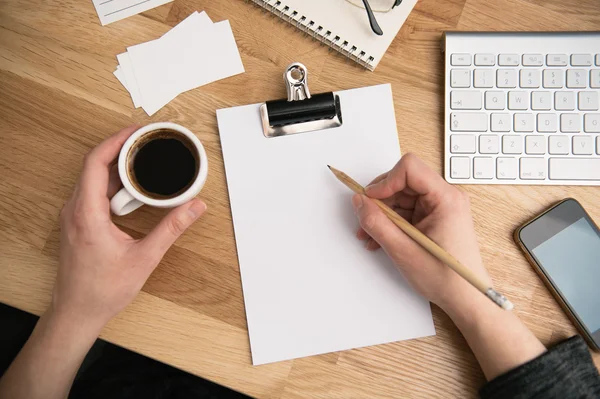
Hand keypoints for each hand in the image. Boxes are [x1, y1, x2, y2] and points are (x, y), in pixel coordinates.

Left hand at [53, 125, 206, 331]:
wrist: (77, 312)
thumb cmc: (102, 290)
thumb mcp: (144, 258)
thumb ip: (171, 229)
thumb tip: (194, 207)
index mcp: (86, 213)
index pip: (96, 162)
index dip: (116, 141)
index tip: (137, 131)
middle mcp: (75, 210)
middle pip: (95, 165)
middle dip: (121, 149)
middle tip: (146, 142)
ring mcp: (74, 217)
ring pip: (93, 179)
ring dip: (117, 167)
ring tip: (142, 160)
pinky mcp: (78, 224)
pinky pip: (92, 193)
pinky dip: (112, 183)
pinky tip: (131, 189)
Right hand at [352, 153, 490, 313]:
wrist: (466, 298)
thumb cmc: (446, 277)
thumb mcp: (403, 250)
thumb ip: (377, 223)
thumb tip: (359, 202)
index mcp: (446, 198)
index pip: (409, 168)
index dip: (385, 181)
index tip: (370, 200)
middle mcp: (445, 197)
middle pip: (403, 181)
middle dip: (380, 199)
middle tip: (365, 219)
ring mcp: (440, 207)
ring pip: (401, 196)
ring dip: (382, 213)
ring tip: (370, 235)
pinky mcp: (434, 217)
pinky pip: (406, 210)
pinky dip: (391, 221)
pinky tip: (381, 238)